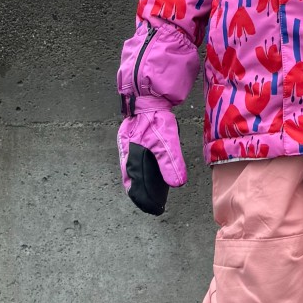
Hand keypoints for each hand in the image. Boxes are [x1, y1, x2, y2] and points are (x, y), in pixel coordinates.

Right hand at [117, 101, 186, 215]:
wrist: (148, 95)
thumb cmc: (155, 117)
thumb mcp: (166, 141)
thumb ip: (170, 162)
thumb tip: (177, 184)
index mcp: (131, 156)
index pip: (133, 184)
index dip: (141, 197)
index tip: (151, 208)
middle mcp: (126, 152)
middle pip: (130, 178)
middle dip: (139, 192)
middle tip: (150, 203)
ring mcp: (127, 143)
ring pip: (131, 168)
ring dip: (138, 180)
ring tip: (149, 191)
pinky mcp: (132, 136)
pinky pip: (134, 158)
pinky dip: (139, 168)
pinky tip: (147, 169)